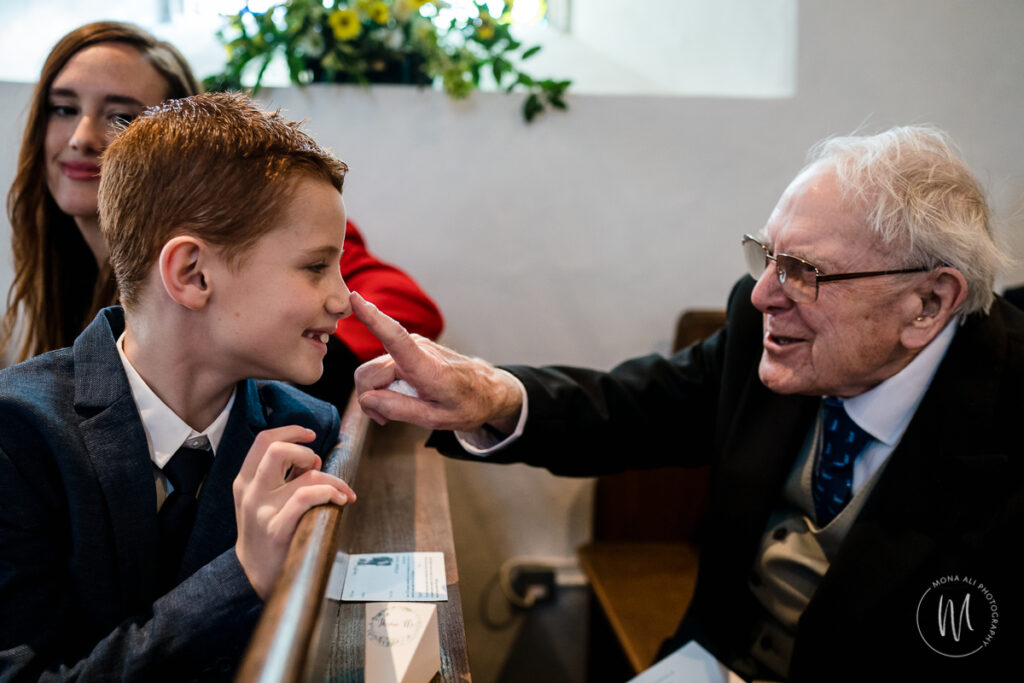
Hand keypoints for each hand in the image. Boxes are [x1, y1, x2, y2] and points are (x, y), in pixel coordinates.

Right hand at [233, 425, 355, 599]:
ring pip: (306, 476)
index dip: (290, 431)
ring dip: (332, 480)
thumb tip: (312, 459)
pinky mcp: (277, 529)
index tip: (310, 435)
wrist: (253, 576)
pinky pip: (306, 498)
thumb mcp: (263, 500)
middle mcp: (251, 492)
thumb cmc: (266, 533)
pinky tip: (341, 500)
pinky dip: (329, 493)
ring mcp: (262, 511)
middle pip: (277, 449)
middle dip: (306, 452)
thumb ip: (283, 477)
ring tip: (342, 492)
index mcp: (245, 481)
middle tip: (318, 467)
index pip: (263, 440)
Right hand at [350, 292, 522, 431]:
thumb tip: (366, 398)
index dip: (373, 319)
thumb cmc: (467, 405)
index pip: (395, 338)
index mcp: (427, 368)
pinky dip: (383, 386)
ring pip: (372, 372)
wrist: (487, 391)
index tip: (355, 298)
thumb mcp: (436, 419)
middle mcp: (417, 349)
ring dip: (377, 393)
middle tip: (386, 419)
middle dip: (370, 398)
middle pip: (369, 374)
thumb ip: (399, 409)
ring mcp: (413, 346)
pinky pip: (382, 368)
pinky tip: (399, 396)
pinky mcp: (410, 348)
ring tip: (398, 408)